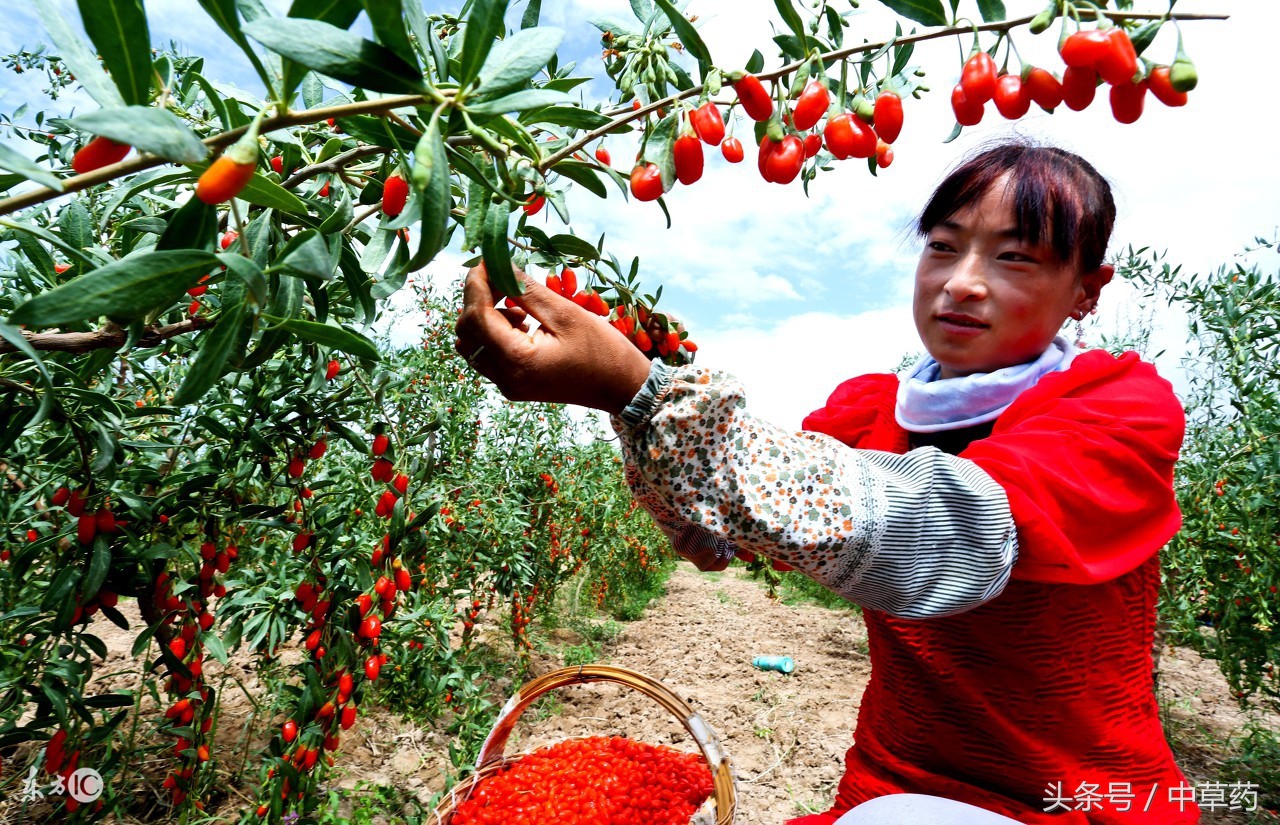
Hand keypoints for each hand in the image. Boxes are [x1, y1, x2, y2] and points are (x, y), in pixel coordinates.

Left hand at [454, 264, 654, 414]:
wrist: (623, 387)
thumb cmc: (603, 350)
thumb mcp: (565, 313)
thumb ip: (525, 290)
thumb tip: (497, 265)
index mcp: (518, 360)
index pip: (476, 317)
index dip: (475, 285)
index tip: (485, 261)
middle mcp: (506, 378)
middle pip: (466, 333)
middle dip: (477, 301)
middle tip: (502, 279)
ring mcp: (508, 386)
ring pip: (472, 345)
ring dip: (485, 318)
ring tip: (517, 306)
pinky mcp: (514, 386)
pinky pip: (487, 356)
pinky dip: (494, 334)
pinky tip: (523, 323)